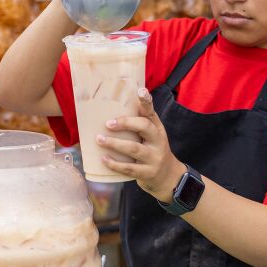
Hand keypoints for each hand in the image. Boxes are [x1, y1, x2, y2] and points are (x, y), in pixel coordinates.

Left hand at [97, 87, 186, 201]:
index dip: (146, 101)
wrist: (167, 176)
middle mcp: (158, 140)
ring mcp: (154, 157)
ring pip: (134, 148)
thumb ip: (137, 125)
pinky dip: (115, 164)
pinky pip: (129, 168)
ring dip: (115, 144)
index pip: (151, 112)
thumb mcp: (151, 136)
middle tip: (108, 123)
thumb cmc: (152, 151)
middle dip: (125, 123)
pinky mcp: (147, 172)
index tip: (140, 90)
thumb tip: (110, 111)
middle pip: (144, 127)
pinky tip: (104, 159)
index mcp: (157, 128)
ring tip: (100, 139)